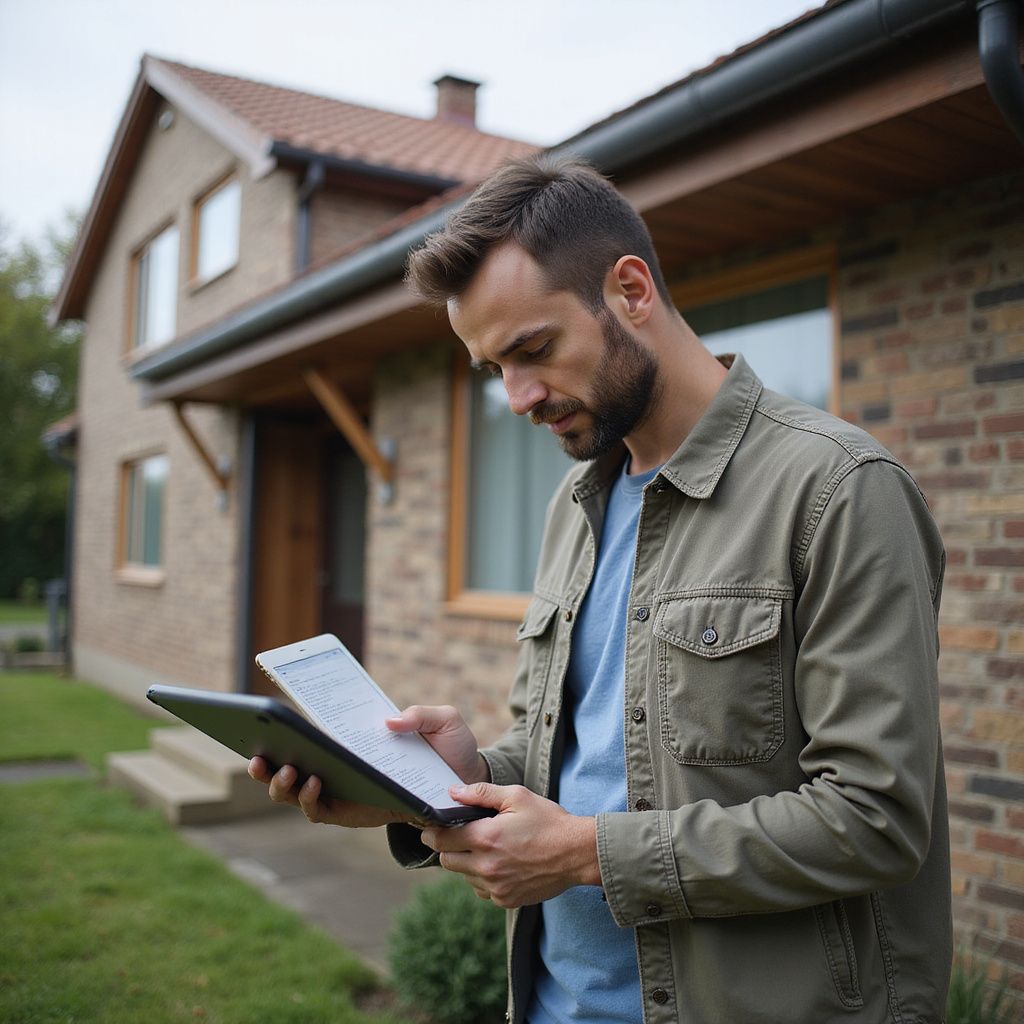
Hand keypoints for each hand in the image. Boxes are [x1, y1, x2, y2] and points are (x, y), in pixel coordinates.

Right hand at [247, 704, 487, 826]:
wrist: (466, 786)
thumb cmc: (449, 750)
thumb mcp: (442, 722)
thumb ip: (419, 715)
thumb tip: (387, 722)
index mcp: (351, 740)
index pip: (311, 732)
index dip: (284, 727)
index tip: (264, 716)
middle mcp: (339, 765)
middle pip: (289, 764)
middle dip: (267, 762)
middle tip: (259, 752)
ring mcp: (341, 790)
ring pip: (294, 792)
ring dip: (282, 783)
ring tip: (288, 768)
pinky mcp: (350, 813)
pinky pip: (319, 810)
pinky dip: (308, 800)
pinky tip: (312, 783)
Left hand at [419, 783, 600, 907]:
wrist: (577, 853)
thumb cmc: (548, 821)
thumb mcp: (517, 797)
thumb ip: (481, 793)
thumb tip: (453, 792)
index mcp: (486, 838)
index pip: (440, 840)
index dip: (431, 832)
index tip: (431, 827)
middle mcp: (486, 866)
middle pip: (446, 861)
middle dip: (449, 847)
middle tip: (462, 834)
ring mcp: (495, 887)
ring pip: (463, 876)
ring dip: (467, 862)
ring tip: (489, 847)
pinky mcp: (505, 900)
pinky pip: (481, 889)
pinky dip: (483, 877)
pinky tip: (500, 863)